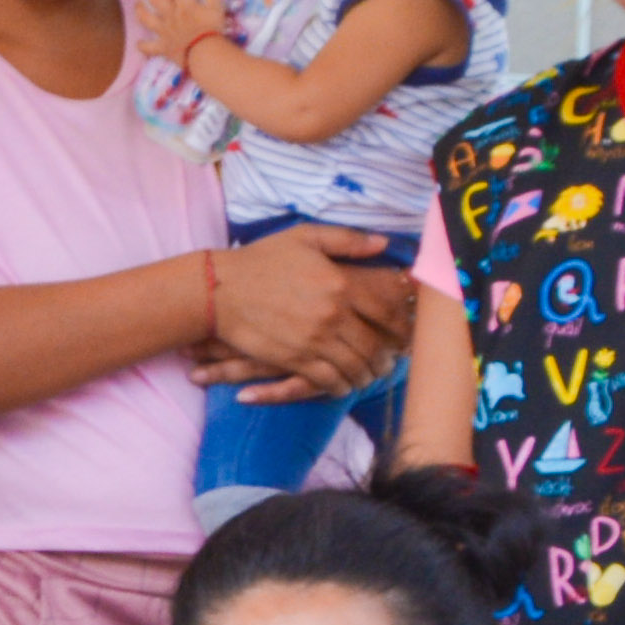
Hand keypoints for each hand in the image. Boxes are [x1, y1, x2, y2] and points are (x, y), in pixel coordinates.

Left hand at [129, 0, 228, 61]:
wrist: (204, 54)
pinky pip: (149, 47)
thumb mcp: (216, 9)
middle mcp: (171, 15)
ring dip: (140, 11)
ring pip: (147, 19)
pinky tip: (139, 44)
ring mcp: (164, 31)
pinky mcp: (163, 47)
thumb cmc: (212, 31)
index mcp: (184, 5)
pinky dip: (143, 46)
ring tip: (137, 4)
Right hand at [191, 222, 413, 400]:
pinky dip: (341, 387)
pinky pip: (328, 380)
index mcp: (340, 283)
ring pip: (355, 367)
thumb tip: (384, 243)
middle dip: (387, 358)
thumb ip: (347, 240)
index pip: (386, 311)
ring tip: (370, 376)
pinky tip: (343, 386)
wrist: (219, 289)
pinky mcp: (294, 359)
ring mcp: (314, 340)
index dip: (401, 327)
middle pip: (374, 345)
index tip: (405, 335)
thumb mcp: (305, 237)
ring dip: (367, 375)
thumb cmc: (262, 260)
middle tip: (391, 363)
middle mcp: (332, 314)